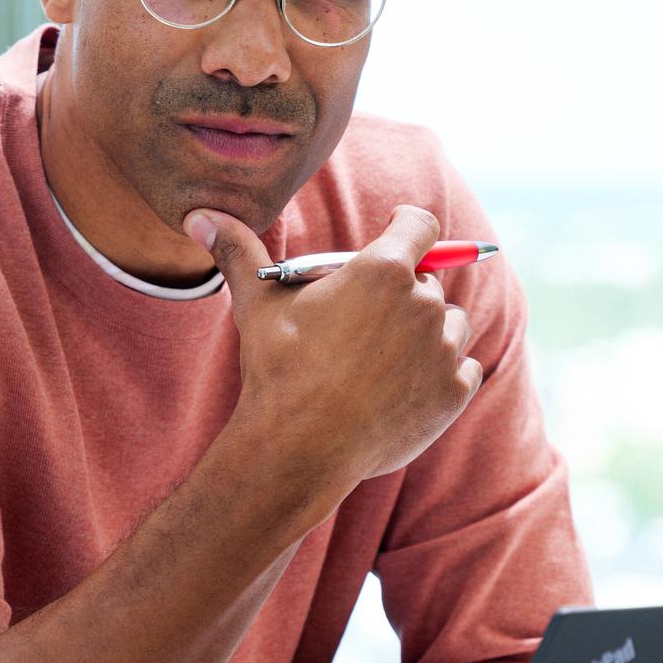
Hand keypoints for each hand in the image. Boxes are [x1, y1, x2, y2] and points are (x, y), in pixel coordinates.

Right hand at [189, 203, 481, 507]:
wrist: (301, 446)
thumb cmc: (279, 369)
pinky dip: (441, 372)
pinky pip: (463, 367)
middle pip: (428, 279)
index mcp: (382, 271)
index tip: (397, 229)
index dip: (408, 224)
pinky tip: (403, 385)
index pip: (420, 225)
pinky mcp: (454, 391)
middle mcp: (423, 303)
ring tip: (384, 354)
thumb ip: (237, 253)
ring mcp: (444, 349)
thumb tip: (198, 216)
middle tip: (364, 317)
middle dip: (402, 291)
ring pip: (451, 323)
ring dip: (428, 330)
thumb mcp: (257, 304)